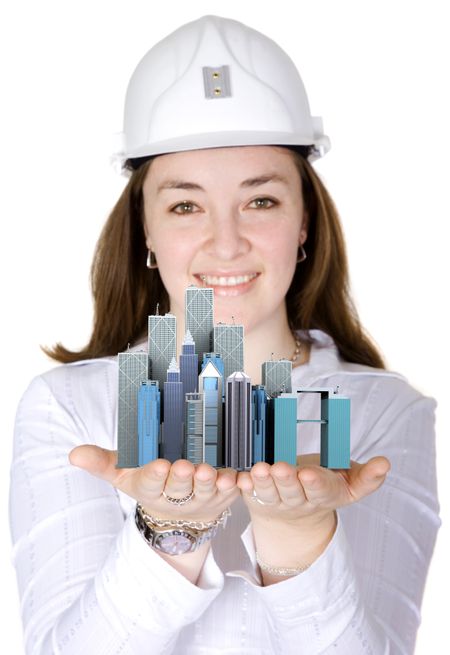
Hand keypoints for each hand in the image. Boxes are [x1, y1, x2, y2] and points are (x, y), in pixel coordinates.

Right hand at [69, 446, 238, 521]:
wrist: (180, 515)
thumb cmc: (151, 484)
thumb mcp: (123, 474)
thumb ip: (101, 463)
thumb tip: (74, 454)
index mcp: (153, 489)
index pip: (151, 483)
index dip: (156, 476)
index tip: (159, 466)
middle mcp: (178, 496)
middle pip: (180, 488)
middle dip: (182, 479)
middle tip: (184, 467)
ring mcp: (203, 497)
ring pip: (207, 490)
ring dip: (209, 481)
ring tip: (209, 471)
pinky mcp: (225, 494)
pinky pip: (233, 491)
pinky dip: (238, 484)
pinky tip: (239, 476)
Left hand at [237, 454, 389, 525]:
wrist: (296, 516)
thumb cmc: (324, 487)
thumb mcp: (349, 484)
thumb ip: (367, 477)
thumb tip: (386, 464)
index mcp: (324, 495)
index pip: (321, 491)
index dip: (316, 484)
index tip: (309, 474)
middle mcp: (300, 501)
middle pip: (292, 492)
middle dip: (286, 480)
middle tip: (281, 468)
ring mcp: (277, 501)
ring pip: (269, 493)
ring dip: (263, 482)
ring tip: (260, 469)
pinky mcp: (257, 499)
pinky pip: (249, 493)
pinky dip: (243, 485)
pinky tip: (239, 477)